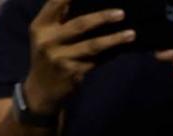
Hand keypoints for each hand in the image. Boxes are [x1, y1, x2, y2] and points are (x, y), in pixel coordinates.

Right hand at [23, 0, 134, 115]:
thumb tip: (91, 3)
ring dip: (114, 39)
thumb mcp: (46, 36)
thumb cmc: (48, 56)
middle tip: (121, 13)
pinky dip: (111, 54)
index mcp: (40, 26)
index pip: (55, 3)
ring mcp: (61, 58)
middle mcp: (48, 40)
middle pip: (80, 25)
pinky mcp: (73, 72)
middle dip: (102, 18)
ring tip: (131, 34)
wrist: (42, 90)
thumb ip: (60, 20)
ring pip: (93, 45)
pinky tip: (122, 49)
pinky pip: (98, 61)